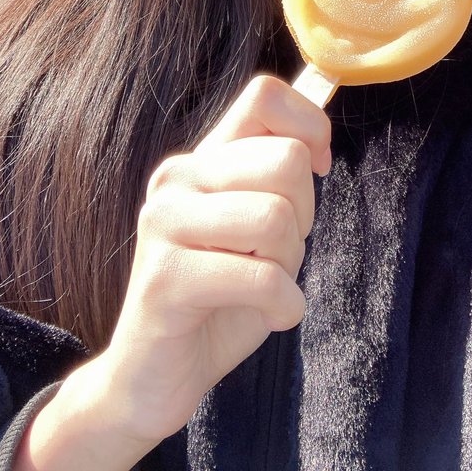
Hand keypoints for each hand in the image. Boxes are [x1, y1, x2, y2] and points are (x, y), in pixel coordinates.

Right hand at [18, 75, 330, 468]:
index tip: (318, 170)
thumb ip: (277, 181)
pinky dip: (284, 306)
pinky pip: (260, 278)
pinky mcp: (165, 278)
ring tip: (265, 286)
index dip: (310, 126)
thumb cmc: (219, 298)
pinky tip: (268, 316)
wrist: (153, 377)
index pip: (263, 93)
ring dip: (289, 265)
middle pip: (285, 159)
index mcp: (203, 158)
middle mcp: (177, 178)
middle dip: (303, 216)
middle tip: (275, 254)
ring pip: (275, 217)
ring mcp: (165, 224)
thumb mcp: (257, 228)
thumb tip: (317, 144)